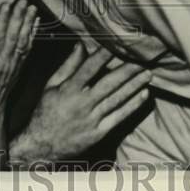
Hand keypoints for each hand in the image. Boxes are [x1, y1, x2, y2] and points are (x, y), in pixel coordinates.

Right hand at [0, 0, 38, 123]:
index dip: (3, 20)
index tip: (6, 4)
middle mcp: (4, 60)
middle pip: (13, 34)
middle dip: (18, 16)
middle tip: (23, 0)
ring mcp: (14, 62)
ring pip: (23, 39)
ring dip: (28, 22)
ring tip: (32, 7)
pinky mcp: (19, 65)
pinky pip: (28, 47)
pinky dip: (32, 33)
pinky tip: (35, 22)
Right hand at [9, 45, 151, 161]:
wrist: (41, 146)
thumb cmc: (46, 112)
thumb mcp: (51, 86)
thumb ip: (68, 65)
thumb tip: (81, 45)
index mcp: (69, 89)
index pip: (90, 68)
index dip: (104, 55)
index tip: (117, 44)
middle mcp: (82, 103)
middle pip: (109, 83)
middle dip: (128, 70)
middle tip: (142, 59)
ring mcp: (92, 119)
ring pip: (117, 99)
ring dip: (134, 85)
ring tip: (147, 73)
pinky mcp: (99, 132)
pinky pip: (119, 116)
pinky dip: (132, 105)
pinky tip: (143, 94)